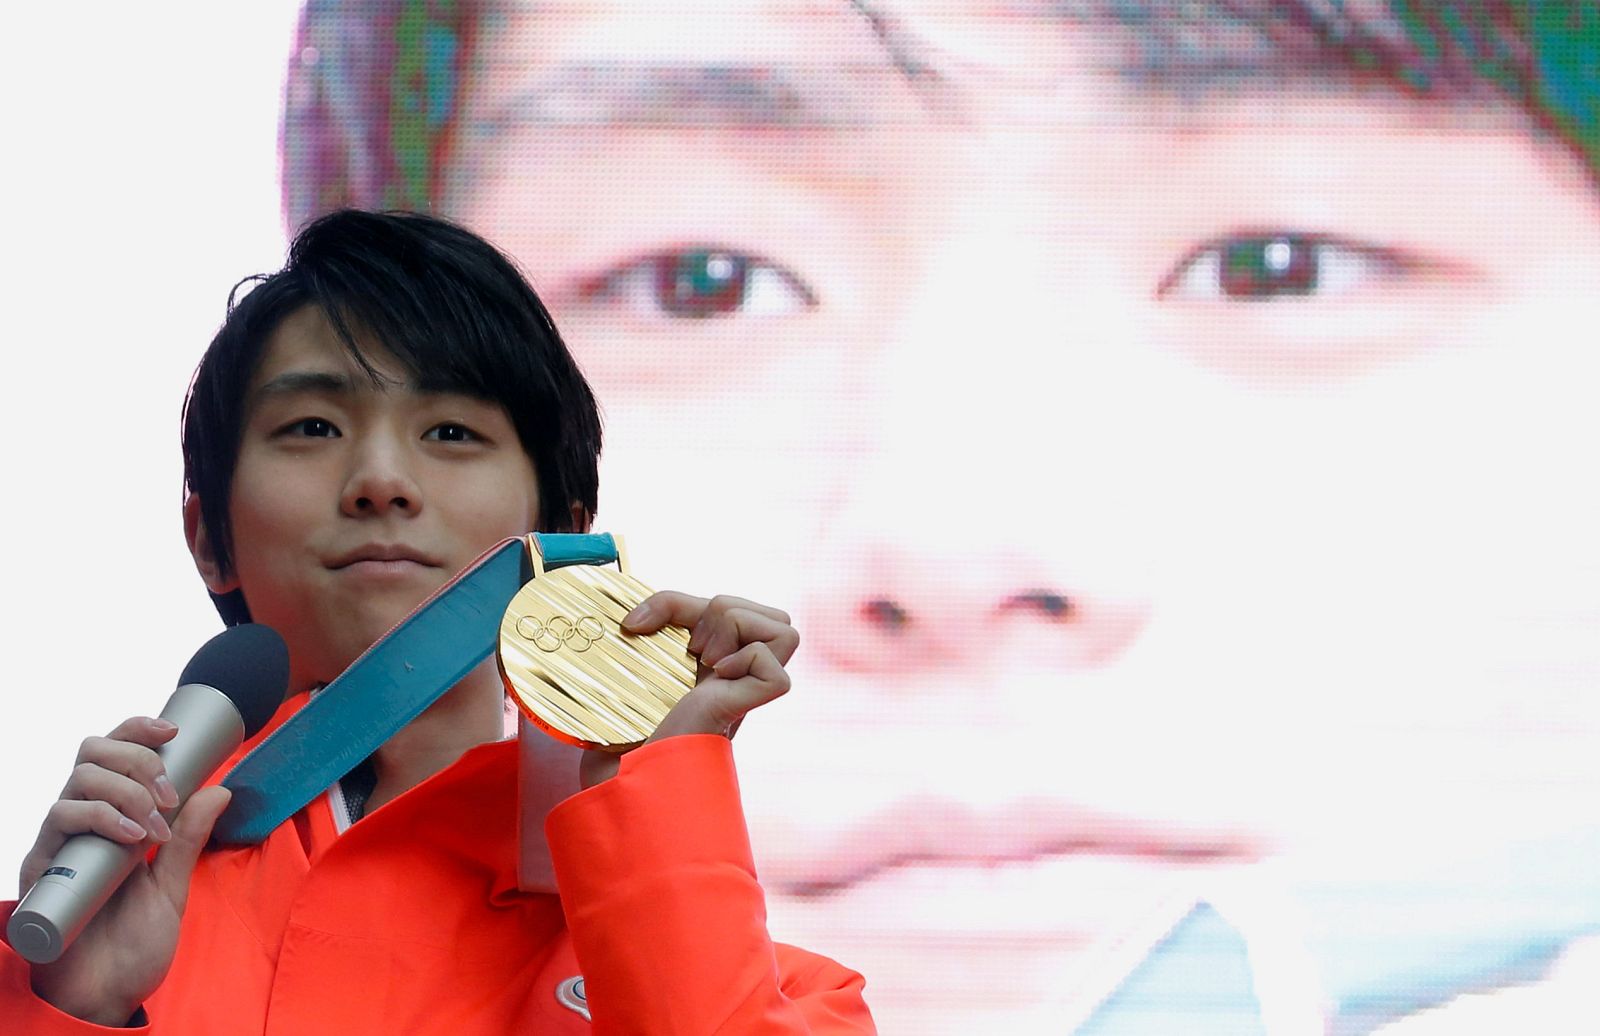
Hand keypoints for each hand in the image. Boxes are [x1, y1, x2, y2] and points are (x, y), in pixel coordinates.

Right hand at [18, 716, 229, 1025]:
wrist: (105, 994)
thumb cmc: (132, 944)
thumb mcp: (172, 885)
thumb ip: (190, 839)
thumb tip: (221, 787)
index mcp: (115, 819)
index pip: (115, 753)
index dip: (137, 729)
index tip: (172, 730)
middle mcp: (84, 823)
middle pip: (93, 753)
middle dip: (138, 758)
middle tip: (169, 795)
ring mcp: (62, 843)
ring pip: (79, 779)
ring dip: (127, 790)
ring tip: (154, 827)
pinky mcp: (43, 867)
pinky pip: (60, 819)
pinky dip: (99, 816)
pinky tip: (130, 836)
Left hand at [578, 593, 798, 786]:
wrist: (611, 798)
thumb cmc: (611, 757)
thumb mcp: (620, 687)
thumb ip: (634, 656)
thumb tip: (624, 617)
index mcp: (705, 676)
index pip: (724, 612)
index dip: (677, 602)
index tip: (633, 626)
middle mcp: (729, 684)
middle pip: (769, 616)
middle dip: (723, 607)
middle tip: (688, 646)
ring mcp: (738, 698)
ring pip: (783, 630)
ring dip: (736, 625)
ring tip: (702, 658)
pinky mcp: (738, 714)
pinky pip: (777, 671)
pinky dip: (748, 658)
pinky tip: (715, 676)